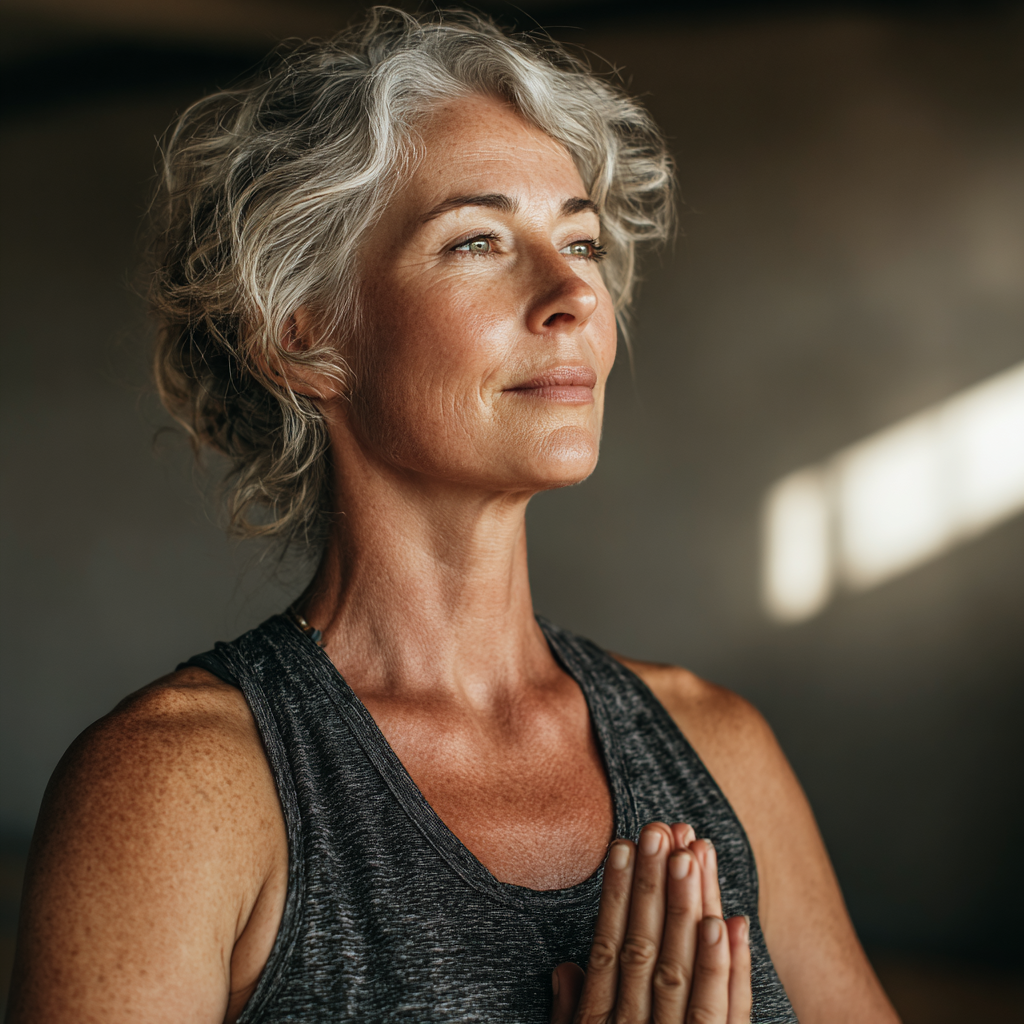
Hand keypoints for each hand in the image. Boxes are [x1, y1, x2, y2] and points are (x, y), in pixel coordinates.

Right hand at [550, 822, 751, 1022]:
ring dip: (689, 909)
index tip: (622, 846)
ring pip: (683, 969)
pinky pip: (724, 1013)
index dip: (615, 895)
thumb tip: (565, 968)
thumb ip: (573, 1012)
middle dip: (652, 886)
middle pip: (644, 947)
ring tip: (692, 856)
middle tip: (659, 831)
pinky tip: (730, 923)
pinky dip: (728, 968)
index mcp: (601, 1023)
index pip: (606, 947)